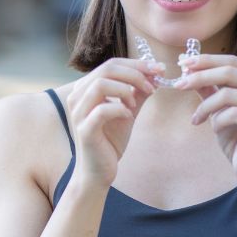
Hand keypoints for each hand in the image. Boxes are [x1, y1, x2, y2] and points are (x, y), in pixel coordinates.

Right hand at [66, 58, 162, 189]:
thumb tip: (156, 73)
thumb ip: (138, 92)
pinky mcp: (84, 130)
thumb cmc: (110, 140)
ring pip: (101, 84)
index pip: (111, 65)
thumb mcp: (128, 111)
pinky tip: (128, 115)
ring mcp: (79, 113)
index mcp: (86, 89)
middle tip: (153, 84)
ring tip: (136, 103)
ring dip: (126, 90)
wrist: (99, 171)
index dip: (137, 64)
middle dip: (135, 73)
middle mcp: (78, 97)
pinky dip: (120, 109)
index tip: (158, 69)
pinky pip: (102, 110)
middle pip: (106, 69)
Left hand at [174, 55, 236, 187]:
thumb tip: (188, 69)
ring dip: (206, 106)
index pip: (232, 61)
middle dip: (200, 76)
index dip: (207, 60)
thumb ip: (208, 89)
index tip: (183, 63)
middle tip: (179, 84)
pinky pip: (232, 113)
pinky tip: (214, 129)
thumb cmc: (236, 138)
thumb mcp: (218, 109)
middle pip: (230, 71)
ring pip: (228, 94)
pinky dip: (217, 120)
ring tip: (197, 118)